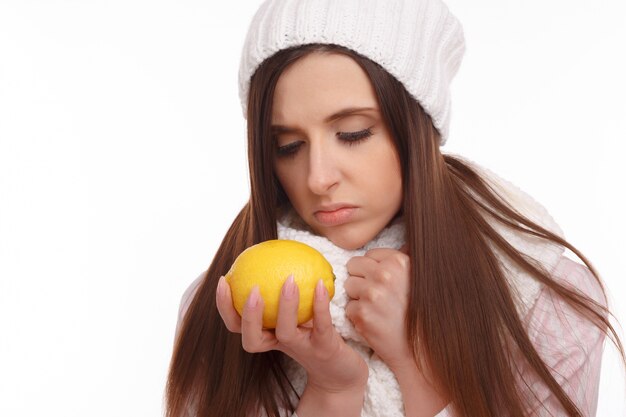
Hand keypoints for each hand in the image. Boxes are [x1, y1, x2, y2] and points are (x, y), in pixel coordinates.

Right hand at [216, 274, 367, 393]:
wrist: (342, 373)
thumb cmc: (316, 337)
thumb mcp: (298, 315)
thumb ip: (283, 291)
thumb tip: (274, 253)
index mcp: (268, 335)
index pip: (237, 325)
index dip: (225, 306)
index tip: (223, 280)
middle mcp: (280, 345)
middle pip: (252, 337)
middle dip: (247, 314)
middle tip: (252, 288)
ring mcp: (302, 348)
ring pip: (286, 332)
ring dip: (285, 306)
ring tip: (289, 280)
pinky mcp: (324, 349)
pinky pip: (321, 325)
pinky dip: (319, 305)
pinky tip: (320, 284)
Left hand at [344, 245, 412, 369]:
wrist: (417, 348)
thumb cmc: (417, 312)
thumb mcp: (416, 278)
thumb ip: (403, 260)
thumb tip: (405, 240)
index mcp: (398, 262)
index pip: (368, 255)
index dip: (372, 270)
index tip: (383, 283)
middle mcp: (385, 274)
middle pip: (353, 267)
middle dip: (360, 280)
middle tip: (376, 296)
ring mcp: (372, 294)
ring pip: (348, 286)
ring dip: (357, 298)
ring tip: (375, 309)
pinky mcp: (362, 313)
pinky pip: (348, 307)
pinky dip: (357, 316)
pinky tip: (373, 321)